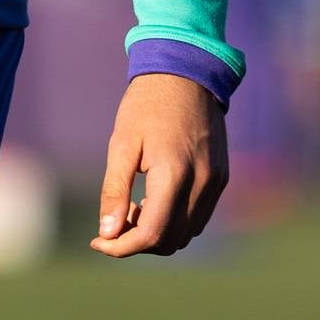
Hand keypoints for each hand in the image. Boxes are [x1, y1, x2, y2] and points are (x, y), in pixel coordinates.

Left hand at [91, 74, 225, 257]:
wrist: (186, 72)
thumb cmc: (146, 105)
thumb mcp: (121, 144)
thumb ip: (114, 190)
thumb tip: (107, 233)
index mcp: (174, 173)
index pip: (151, 234)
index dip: (122, 247)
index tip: (98, 241)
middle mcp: (202, 182)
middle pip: (170, 240)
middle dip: (137, 242)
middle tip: (114, 221)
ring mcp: (216, 181)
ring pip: (187, 233)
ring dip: (158, 233)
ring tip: (134, 207)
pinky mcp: (221, 177)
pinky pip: (199, 216)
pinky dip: (176, 221)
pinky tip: (155, 199)